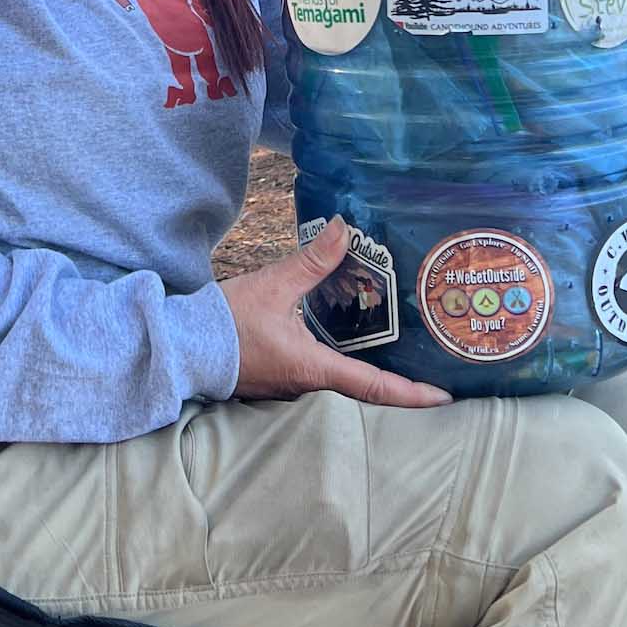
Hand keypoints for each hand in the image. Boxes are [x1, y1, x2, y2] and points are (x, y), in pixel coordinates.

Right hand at [218, 218, 450, 407]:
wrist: (181, 346)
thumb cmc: (226, 323)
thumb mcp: (274, 286)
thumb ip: (313, 261)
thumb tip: (343, 229)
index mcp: (314, 369)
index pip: (375, 389)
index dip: (412, 395)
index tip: (445, 397)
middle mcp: (307, 386)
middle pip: (361, 388)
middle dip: (394, 379)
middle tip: (425, 365)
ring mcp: (288, 387)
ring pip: (336, 380)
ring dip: (363, 366)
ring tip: (390, 347)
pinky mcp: (273, 379)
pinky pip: (313, 373)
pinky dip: (334, 360)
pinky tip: (337, 338)